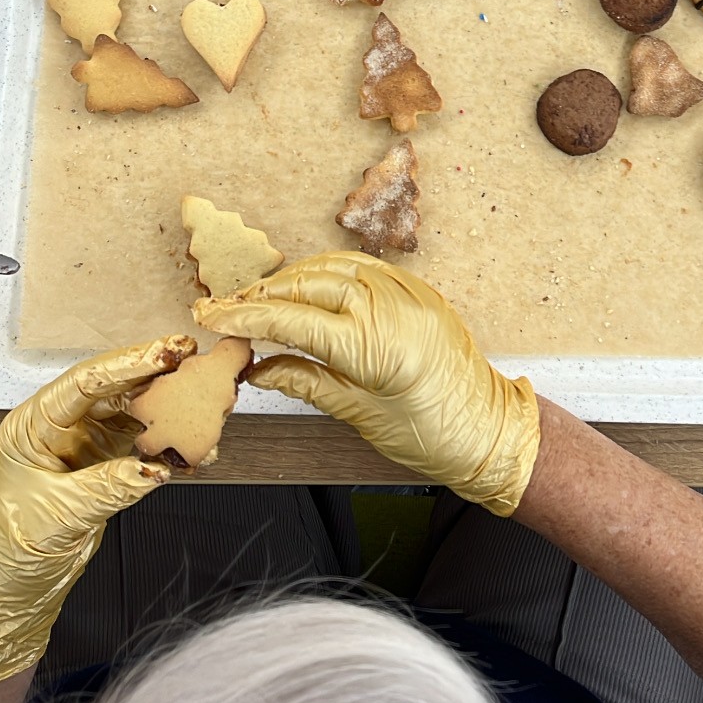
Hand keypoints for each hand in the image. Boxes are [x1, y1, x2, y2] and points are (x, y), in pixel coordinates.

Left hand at [0, 337, 193, 685]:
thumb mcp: (60, 515)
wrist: (12, 587)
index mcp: (33, 425)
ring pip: (133, 409)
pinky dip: (169, 443)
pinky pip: (143, 441)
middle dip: (153, 371)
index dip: (126, 366)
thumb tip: (154, 469)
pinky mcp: (105, 460)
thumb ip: (110, 487)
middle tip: (191, 357)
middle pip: (113, 387)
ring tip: (201, 394)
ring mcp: (85, 441)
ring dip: (167, 404)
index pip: (84, 383)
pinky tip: (193, 444)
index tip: (162, 354)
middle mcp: (60, 426)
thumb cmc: (12, 548)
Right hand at [196, 254, 539, 515]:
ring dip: (290, 278)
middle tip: (225, 309)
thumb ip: (304, 382)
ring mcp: (406, 292)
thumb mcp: (358, 415)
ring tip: (258, 299)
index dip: (244, 317)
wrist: (490, 430)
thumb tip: (258, 368)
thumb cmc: (432, 435)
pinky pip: (361, 266)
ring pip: (331, 267)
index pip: (290, 319)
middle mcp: (390, 308)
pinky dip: (326, 271)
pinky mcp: (417, 289)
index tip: (212, 318)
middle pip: (305, 283)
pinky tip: (305, 285)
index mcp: (373, 345)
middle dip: (260, 294)